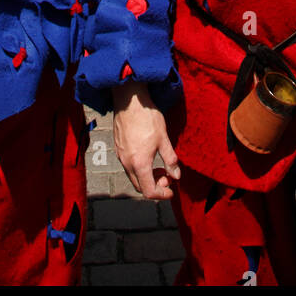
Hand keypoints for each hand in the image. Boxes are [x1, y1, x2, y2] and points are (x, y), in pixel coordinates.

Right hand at [112, 81, 179, 199]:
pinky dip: (139, 169)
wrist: (129, 100)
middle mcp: (127, 163)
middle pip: (140, 187)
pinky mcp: (118, 148)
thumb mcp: (164, 139)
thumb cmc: (147, 117)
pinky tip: (148, 156)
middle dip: (155, 186)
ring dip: (147, 177)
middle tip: (167, 176)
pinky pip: (128, 166)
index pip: (149, 191)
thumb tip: (176, 175)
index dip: (162, 194)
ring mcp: (121, 156)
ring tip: (159, 166)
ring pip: (133, 177)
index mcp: (139, 164)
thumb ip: (170, 160)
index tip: (172, 189)